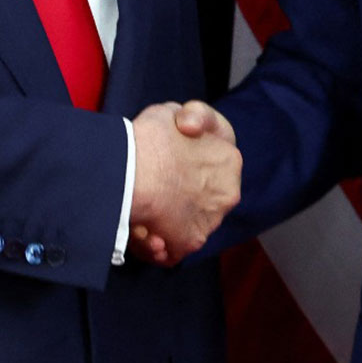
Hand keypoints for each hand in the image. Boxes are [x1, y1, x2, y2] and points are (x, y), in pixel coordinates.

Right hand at [129, 100, 239, 264]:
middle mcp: (228, 193)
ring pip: (185, 226)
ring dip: (163, 225)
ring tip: (139, 219)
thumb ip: (188, 119)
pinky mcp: (191, 243)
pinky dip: (156, 247)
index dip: (184, 169)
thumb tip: (191, 128)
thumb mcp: (170, 111)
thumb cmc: (149, 138)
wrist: (132, 172)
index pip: (210, 168)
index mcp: (230, 160)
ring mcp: (211, 220)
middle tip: (148, 200)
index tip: (163, 171)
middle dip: (175, 203)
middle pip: (200, 200)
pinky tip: (141, 235)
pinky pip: (173, 251)